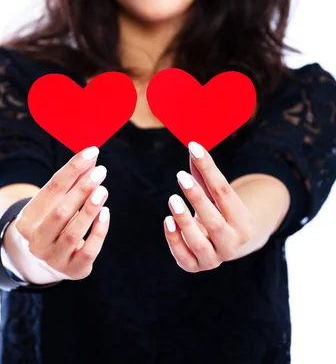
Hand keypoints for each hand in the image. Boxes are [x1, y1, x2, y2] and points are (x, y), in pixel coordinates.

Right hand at [13, 146, 109, 280]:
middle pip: (60, 212)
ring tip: (103, 190)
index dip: (72, 169)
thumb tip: (91, 157)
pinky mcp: (73, 270)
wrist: (42, 263)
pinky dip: (98, 231)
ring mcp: (54, 259)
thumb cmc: (52, 223)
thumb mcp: (54, 203)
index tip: (91, 152)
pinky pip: (88, 251)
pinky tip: (106, 213)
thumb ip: (72, 182)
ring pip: (73, 233)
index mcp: (27, 220)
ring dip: (90, 209)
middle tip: (100, 171)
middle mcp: (37, 242)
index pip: (51, 189)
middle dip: (82, 189)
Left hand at [163, 141, 256, 272]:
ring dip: (184, 221)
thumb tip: (193, 145)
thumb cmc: (216, 210)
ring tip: (172, 199)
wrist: (220, 244)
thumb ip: (204, 172)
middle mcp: (232, 244)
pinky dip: (174, 239)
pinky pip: (183, 257)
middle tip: (181, 177)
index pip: (224, 193)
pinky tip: (167, 221)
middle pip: (215, 222)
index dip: (209, 170)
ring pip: (199, 243)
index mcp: (243, 222)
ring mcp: (214, 259)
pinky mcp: (194, 266)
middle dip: (197, 199)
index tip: (194, 149)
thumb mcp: (214, 193)